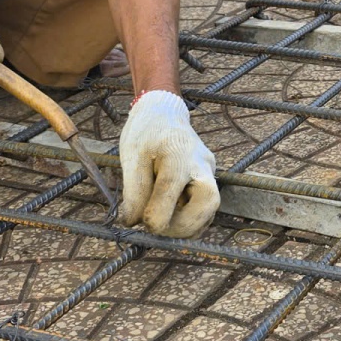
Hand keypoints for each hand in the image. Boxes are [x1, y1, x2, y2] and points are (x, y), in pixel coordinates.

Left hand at [117, 90, 218, 236]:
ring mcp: (210, 171)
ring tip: (162, 221)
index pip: (170, 196)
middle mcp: (202, 164)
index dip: (152, 217)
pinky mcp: (210, 179)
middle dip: (181, 226)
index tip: (139, 219)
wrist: (164, 113)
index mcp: (178, 155)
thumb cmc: (146, 133)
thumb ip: (133, 193)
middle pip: (207, 205)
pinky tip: (172, 215)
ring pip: (209, 211)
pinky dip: (190, 221)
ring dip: (186, 227)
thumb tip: (133, 223)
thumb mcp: (130, 158)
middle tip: (156, 227)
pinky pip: (206, 209)